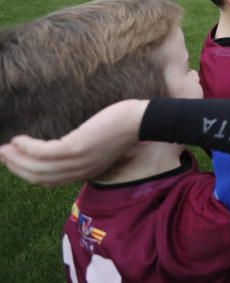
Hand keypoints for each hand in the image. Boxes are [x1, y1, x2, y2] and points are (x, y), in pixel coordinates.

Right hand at [0, 99, 147, 186]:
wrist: (142, 121)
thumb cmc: (121, 128)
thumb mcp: (98, 145)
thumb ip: (80, 152)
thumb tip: (62, 146)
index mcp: (83, 173)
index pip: (48, 180)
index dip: (26, 173)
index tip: (11, 162)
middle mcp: (79, 172)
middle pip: (38, 176)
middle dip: (16, 167)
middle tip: (0, 155)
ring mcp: (78, 161)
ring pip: (38, 166)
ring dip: (17, 158)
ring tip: (4, 148)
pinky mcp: (77, 147)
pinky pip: (44, 152)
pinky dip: (27, 147)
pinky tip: (19, 139)